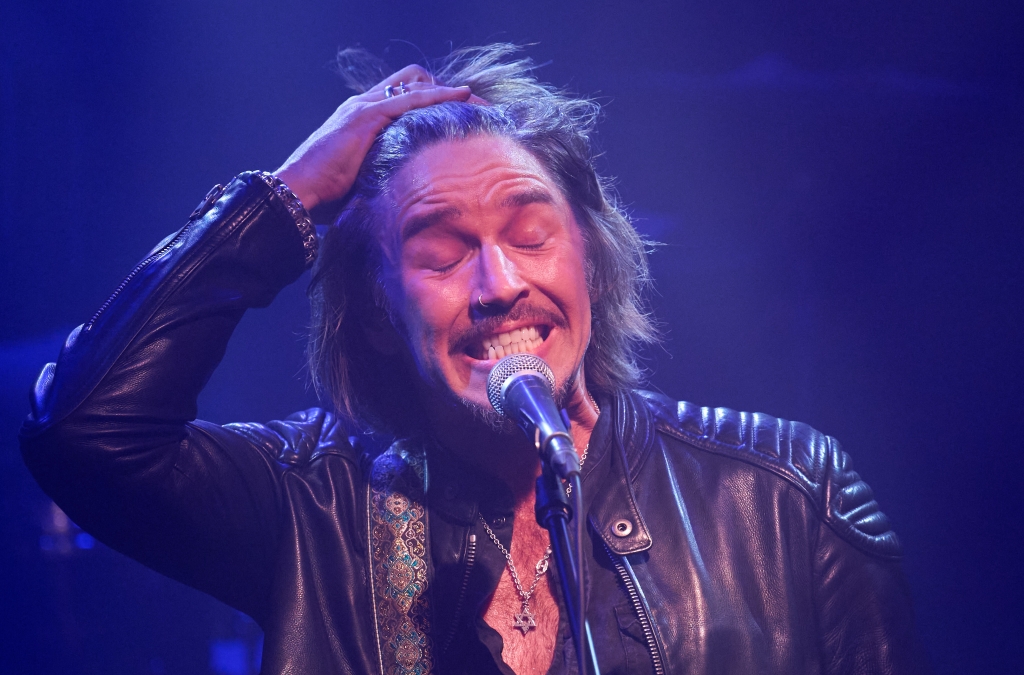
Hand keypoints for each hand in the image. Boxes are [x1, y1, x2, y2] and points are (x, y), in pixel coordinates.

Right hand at [274, 65, 479, 211]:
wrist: (297, 193)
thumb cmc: (325, 198)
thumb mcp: (362, 182)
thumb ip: (382, 178)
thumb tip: (407, 203)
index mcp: (361, 119)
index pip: (402, 97)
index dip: (431, 103)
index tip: (458, 120)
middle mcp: (363, 106)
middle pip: (412, 82)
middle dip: (442, 93)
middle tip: (471, 111)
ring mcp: (364, 108)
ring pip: (416, 86)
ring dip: (449, 94)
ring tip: (477, 103)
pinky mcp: (366, 116)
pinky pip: (411, 98)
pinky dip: (439, 96)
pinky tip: (462, 98)